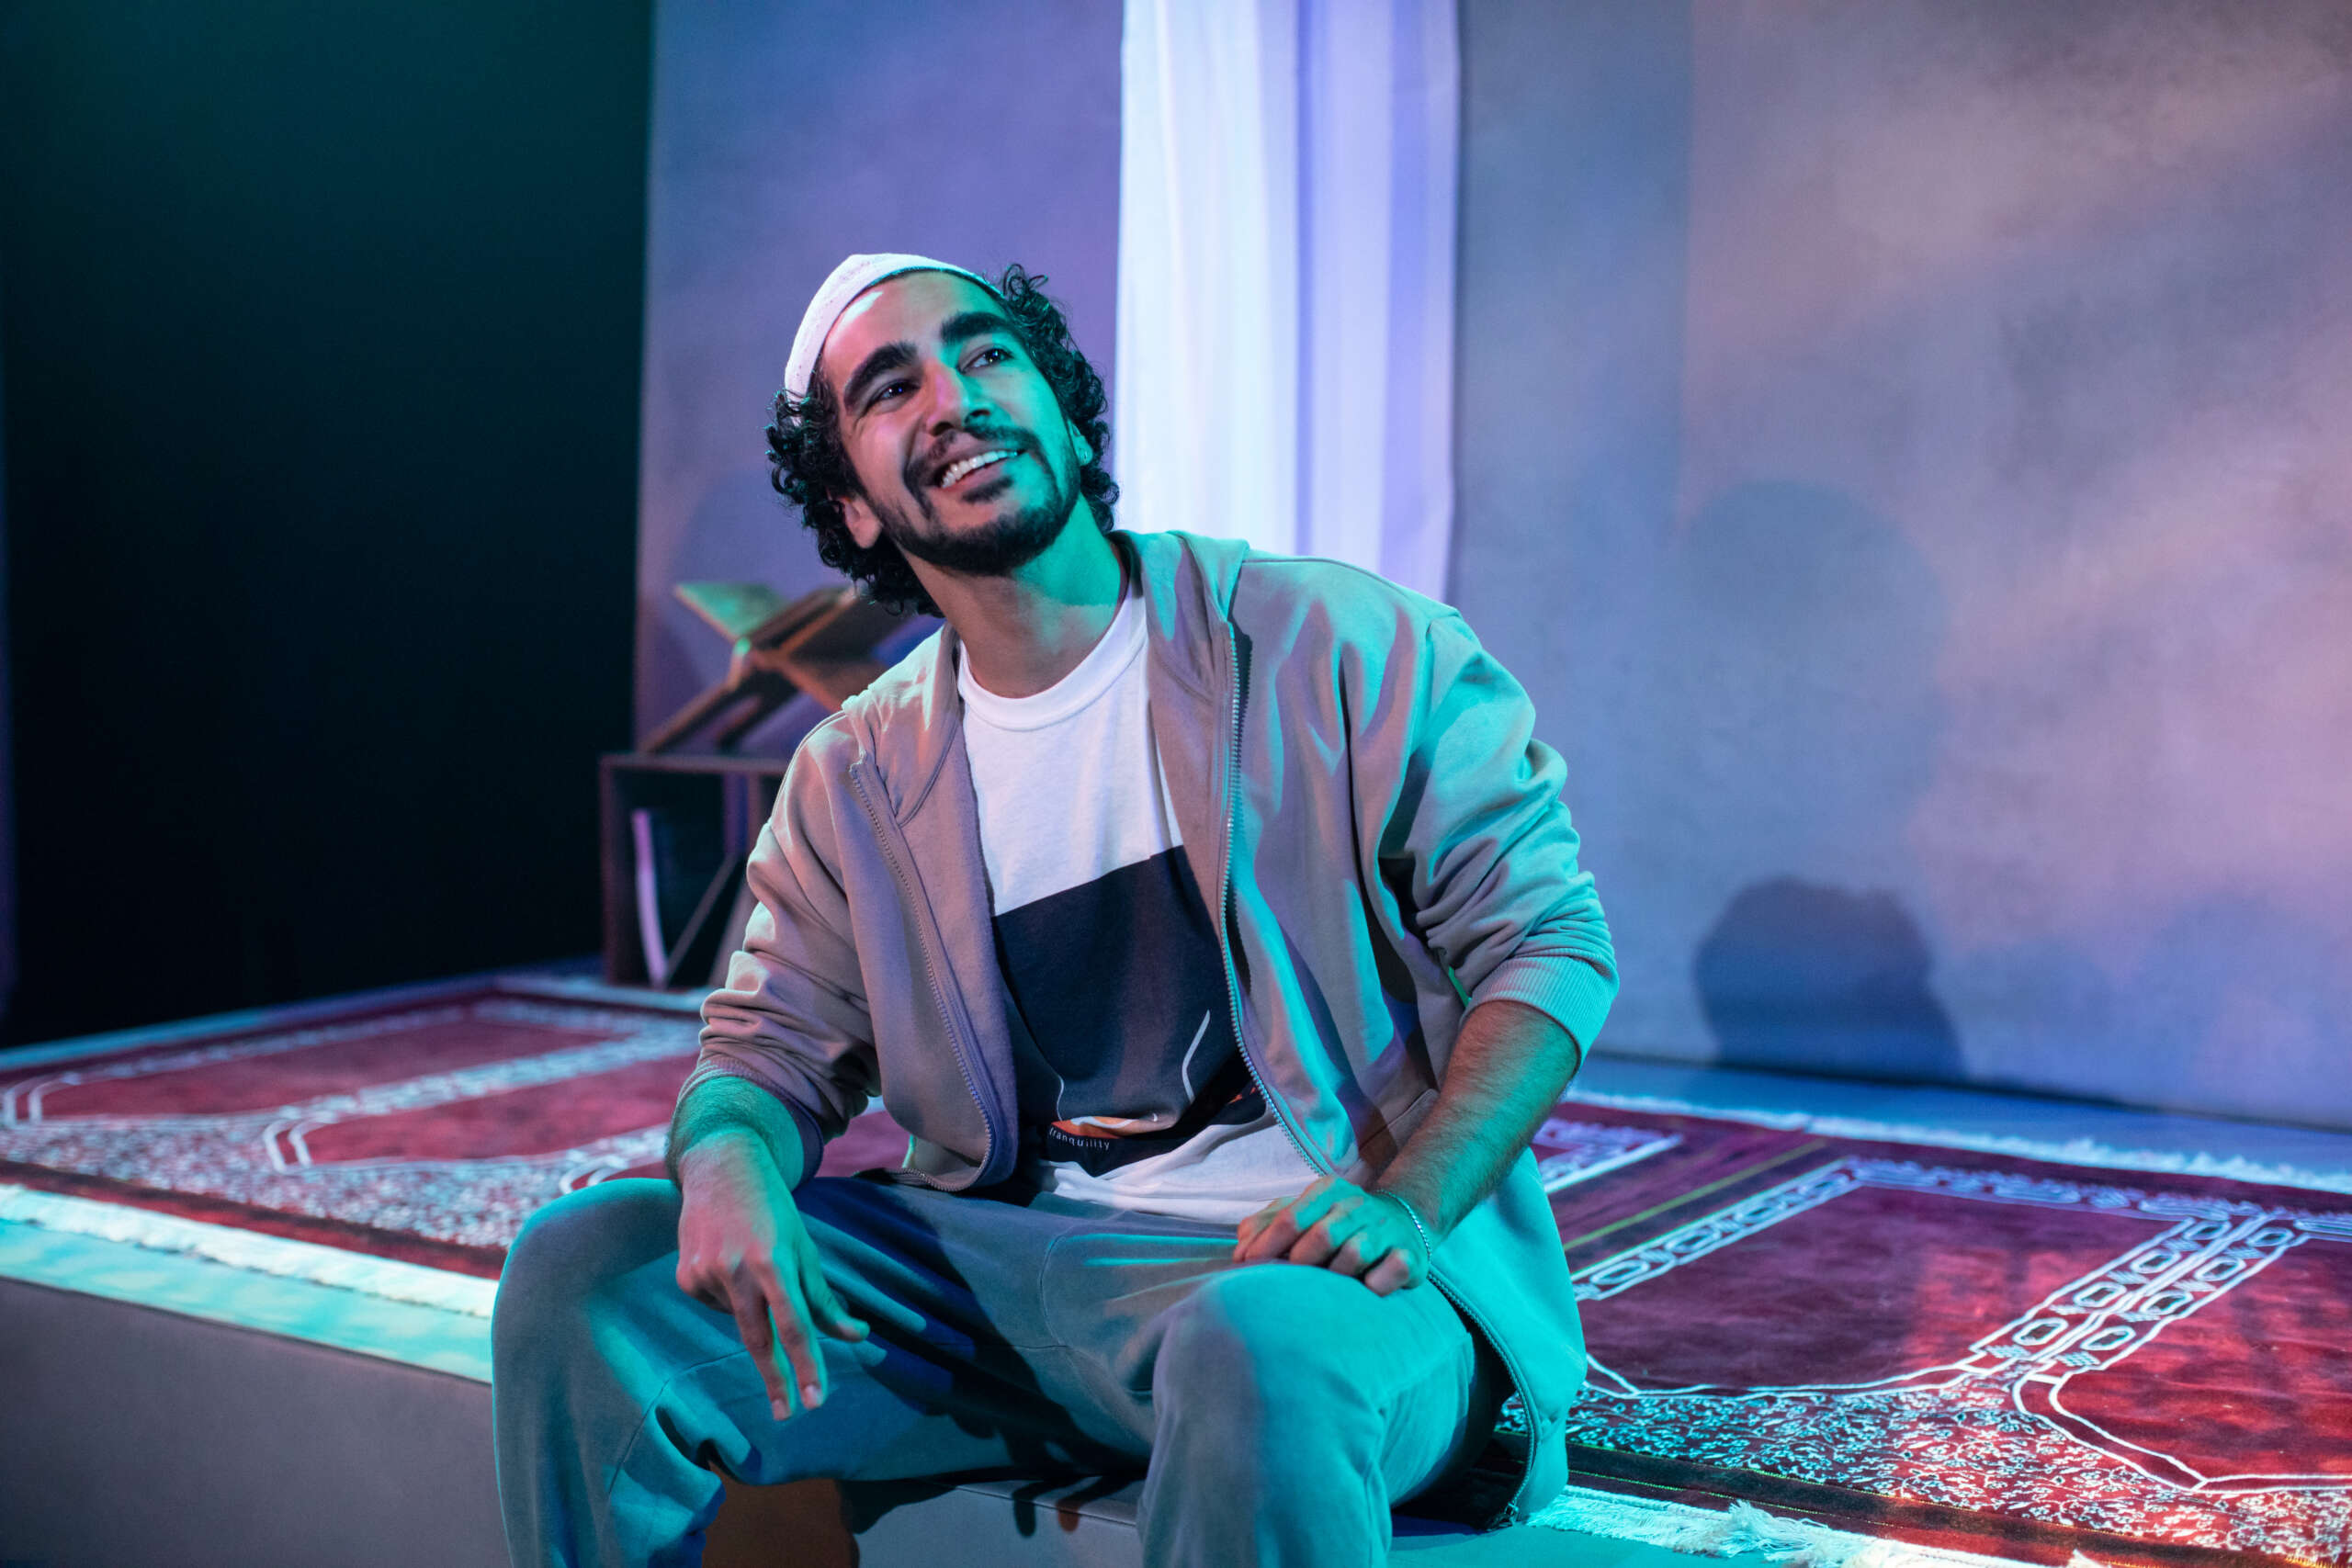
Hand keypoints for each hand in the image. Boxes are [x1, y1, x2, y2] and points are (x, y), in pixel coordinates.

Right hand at [675, 1132, 869, 1420]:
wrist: (722, 1167)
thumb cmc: (774, 1210)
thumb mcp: (804, 1247)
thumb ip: (825, 1297)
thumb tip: (857, 1337)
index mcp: (774, 1260)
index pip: (794, 1325)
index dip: (807, 1365)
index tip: (816, 1401)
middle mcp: (736, 1269)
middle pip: (759, 1339)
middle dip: (776, 1380)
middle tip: (788, 1413)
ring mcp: (706, 1274)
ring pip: (739, 1320)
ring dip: (753, 1309)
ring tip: (751, 1264)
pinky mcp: (685, 1277)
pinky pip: (716, 1305)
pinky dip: (729, 1296)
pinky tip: (728, 1262)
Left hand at [1232, 1173, 1430, 1295]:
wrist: (1402, 1222)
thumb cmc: (1335, 1224)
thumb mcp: (1300, 1213)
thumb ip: (1265, 1226)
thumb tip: (1239, 1254)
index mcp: (1327, 1191)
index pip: (1291, 1217)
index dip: (1266, 1247)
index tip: (1247, 1268)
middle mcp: (1357, 1205)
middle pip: (1322, 1236)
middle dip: (1300, 1263)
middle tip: (1289, 1284)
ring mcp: (1385, 1229)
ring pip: (1355, 1254)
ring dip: (1336, 1275)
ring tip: (1329, 1287)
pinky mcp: (1409, 1255)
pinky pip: (1393, 1270)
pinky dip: (1377, 1283)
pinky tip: (1366, 1289)